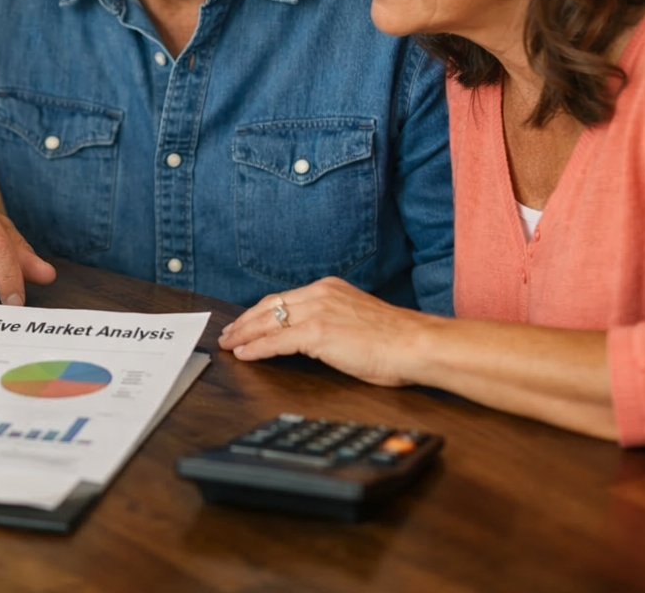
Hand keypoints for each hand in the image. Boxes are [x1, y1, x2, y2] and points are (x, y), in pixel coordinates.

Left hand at [216, 277, 428, 386]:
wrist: (416, 344)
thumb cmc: (397, 341)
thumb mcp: (359, 320)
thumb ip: (334, 321)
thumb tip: (318, 338)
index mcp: (330, 288)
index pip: (285, 298)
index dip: (261, 311)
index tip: (247, 320)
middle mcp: (320, 294)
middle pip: (270, 306)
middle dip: (245, 321)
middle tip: (229, 333)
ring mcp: (317, 312)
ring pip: (268, 322)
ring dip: (244, 334)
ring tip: (229, 344)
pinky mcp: (316, 333)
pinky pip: (276, 341)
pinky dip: (256, 349)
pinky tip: (245, 355)